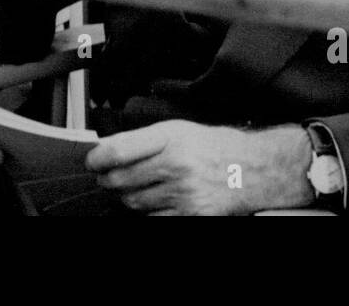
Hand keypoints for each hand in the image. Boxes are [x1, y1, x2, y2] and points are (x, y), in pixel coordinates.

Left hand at [86, 120, 312, 214]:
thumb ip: (144, 139)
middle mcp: (176, 164)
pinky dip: (147, 211)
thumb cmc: (217, 147)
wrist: (255, 169)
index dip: (97, 158)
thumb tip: (108, 148)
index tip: (93, 161)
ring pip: (132, 202)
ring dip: (126, 196)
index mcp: (171, 137)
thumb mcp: (180, 129)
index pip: (118, 150)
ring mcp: (183, 192)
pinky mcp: (190, 214)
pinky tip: (155, 199)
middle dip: (108, 179)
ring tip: (135, 186)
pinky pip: (151, 218)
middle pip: (120, 179)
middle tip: (107, 176)